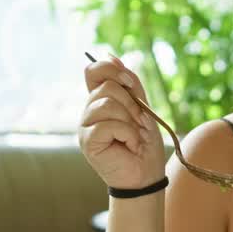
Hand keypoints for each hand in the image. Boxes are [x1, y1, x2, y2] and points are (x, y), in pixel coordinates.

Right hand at [78, 55, 166, 189]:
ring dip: (130, 121)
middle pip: (106, 86)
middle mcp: (89, 111)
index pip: (93, 70)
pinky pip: (108, 125)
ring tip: (133, 136)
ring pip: (108, 104)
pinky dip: (127, 134)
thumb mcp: (143, 107)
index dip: (110, 68)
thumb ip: (130, 84)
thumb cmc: (144, 143)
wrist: (147, 174)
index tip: (129, 82)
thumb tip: (112, 56)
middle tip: (138, 123)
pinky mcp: (87, 141)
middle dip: (131, 103)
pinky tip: (128, 146)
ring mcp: (85, 126)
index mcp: (100, 100)